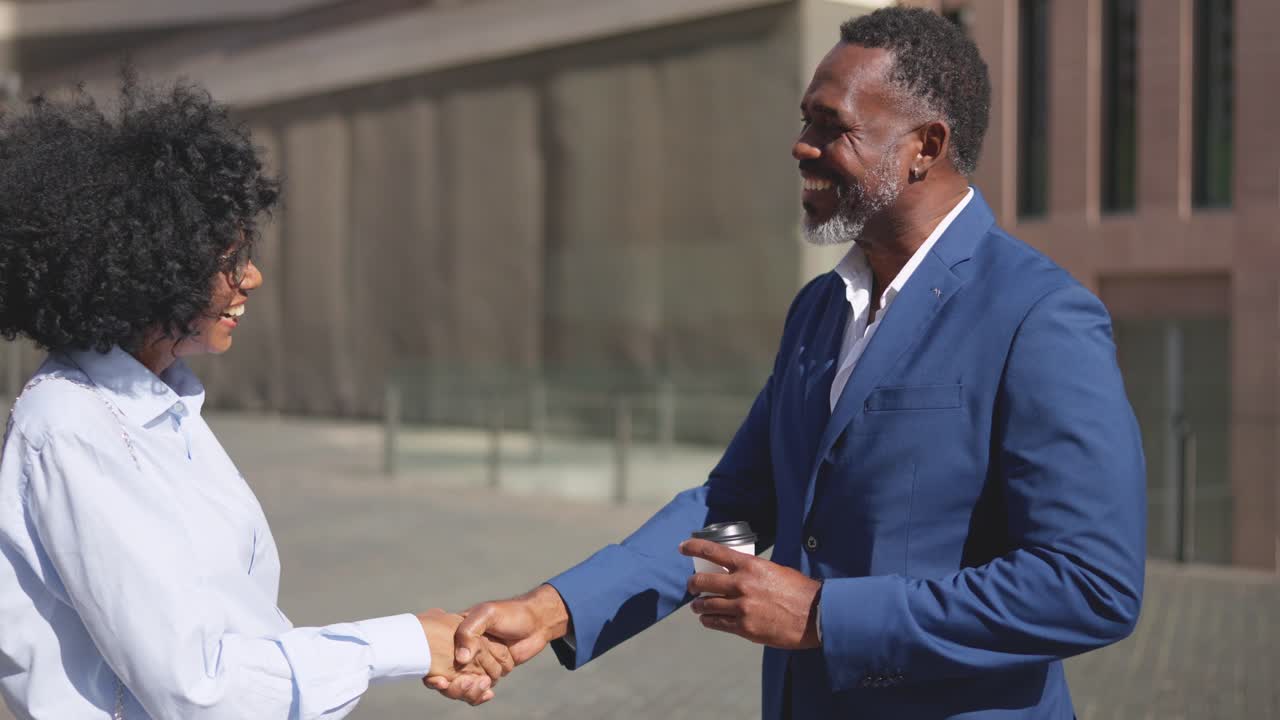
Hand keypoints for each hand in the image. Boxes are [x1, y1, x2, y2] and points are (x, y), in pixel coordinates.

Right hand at [424, 585, 569, 704]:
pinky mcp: (489, 672)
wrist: (538, 622)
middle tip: (468, 683)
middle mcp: (462, 650)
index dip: (433, 672)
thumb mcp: (487, 614)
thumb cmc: (510, 613)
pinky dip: (480, 694)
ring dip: (470, 691)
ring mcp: (476, 663)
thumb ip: (470, 630)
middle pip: (448, 677)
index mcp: (455, 634)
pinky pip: (478, 689)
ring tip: (484, 684)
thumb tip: (461, 658)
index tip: (440, 681)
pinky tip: (488, 693)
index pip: (435, 657)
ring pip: (463, 686)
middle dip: (455, 686)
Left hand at [680, 538, 821, 649]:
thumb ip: (752, 571)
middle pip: (702, 581)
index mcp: (749, 565)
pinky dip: (708, 621)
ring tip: (697, 606)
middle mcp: (741, 584)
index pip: (713, 551)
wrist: (815, 615)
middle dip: (693, 584)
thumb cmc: (798, 590)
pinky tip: (707, 619)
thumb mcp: (774, 570)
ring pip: (706, 605)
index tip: (682, 547)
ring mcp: (742, 607)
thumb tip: (736, 572)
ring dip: (698, 605)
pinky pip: (717, 623)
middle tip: (692, 586)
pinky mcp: (744, 628)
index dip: (693, 547)